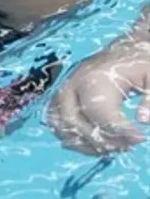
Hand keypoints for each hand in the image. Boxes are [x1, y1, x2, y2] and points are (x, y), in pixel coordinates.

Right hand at [47, 31, 149, 154]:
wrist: (125, 51)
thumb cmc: (139, 64)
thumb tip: (142, 120)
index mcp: (95, 76)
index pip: (99, 112)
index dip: (120, 131)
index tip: (141, 137)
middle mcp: (73, 83)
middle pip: (72, 120)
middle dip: (100, 140)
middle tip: (127, 145)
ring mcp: (64, 90)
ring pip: (59, 124)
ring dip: (85, 143)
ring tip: (113, 147)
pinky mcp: (61, 97)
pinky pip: (56, 123)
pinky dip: (73, 139)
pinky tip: (97, 144)